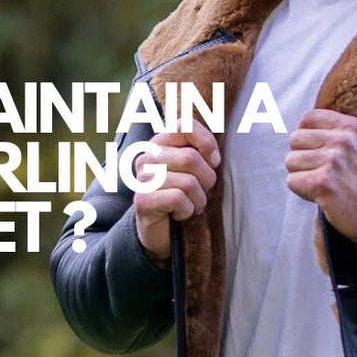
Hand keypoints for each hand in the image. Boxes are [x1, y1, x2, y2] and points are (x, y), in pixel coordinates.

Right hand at [133, 124, 219, 263]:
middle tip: (202, 191)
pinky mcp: (143, 201)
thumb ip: (202, 152)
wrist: (160, 230)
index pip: (186, 126)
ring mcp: (143, 179)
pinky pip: (178, 199)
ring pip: (188, 182)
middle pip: (191, 159)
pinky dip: (187, 210)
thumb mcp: (195, 169)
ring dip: (199, 200)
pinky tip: (180, 213)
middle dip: (207, 180)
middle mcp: (148, 157)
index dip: (206, 142)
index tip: (214, 161)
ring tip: (193, 205)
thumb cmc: (182, 194)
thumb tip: (214, 157)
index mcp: (161, 143)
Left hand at [286, 109, 356, 242]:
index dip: (307, 136)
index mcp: (352, 126)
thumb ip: (334, 131)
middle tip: (323, 172)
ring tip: (324, 183)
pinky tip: (321, 195)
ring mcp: (334, 161)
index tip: (318, 151)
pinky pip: (292, 181)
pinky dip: (302, 191)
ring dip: (302, 175)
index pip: (308, 118)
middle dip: (303, 157)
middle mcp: (344, 140)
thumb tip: (300, 127)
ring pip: (291, 160)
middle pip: (295, 139)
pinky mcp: (323, 182)